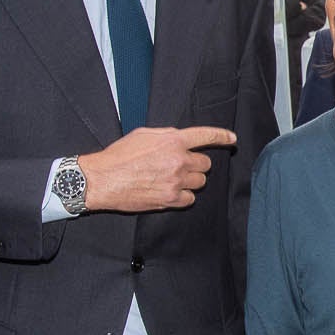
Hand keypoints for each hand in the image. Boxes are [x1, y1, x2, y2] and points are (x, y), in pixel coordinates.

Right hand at [77, 126, 235, 212]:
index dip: (222, 137)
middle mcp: (178, 160)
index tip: (231, 139)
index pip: (206, 136)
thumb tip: (181, 138)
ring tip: (171, 179)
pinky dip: (183, 196)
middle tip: (179, 166)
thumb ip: (167, 135)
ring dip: (190, 180)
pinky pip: (190, 199)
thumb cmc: (119, 156)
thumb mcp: (143, 135)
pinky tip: (169, 191)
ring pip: (200, 182)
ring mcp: (176, 181)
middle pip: (205, 164)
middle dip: (196, 164)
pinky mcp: (170, 199)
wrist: (102, 179)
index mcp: (173, 141)